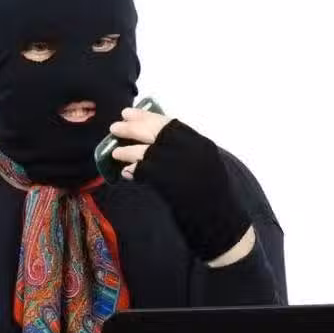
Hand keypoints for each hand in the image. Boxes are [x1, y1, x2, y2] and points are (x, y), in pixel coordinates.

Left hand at [110, 107, 251, 262]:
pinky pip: (145, 171)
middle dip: (132, 127)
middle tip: (115, 126)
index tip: (130, 112)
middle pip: (154, 132)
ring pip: (146, 151)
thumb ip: (183, 150)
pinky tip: (127, 172)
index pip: (168, 122)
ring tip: (115, 152)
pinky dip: (134, 170)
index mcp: (200, 143)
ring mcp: (180, 167)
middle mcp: (190, 151)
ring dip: (127, 150)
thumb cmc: (211, 194)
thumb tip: (153, 141)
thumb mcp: (203, 164)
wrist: (219, 220)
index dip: (146, 116)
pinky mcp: (169, 183)